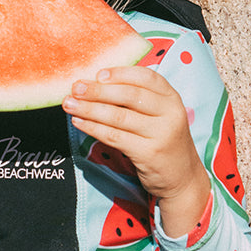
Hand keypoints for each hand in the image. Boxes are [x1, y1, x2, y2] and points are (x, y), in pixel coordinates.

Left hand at [63, 66, 211, 239]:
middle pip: (129, 96)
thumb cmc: (162, 140)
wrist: (182, 177)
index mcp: (172, 98)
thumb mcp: (160, 115)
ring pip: (118, 117)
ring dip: (90, 109)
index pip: (146, 78)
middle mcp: (170, 113)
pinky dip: (93, 128)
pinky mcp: (148, 153)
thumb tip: (96, 83)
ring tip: (69, 104)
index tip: (98, 73)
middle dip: (99, 91)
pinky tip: (79, 122)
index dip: (120, 73)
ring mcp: (161, 134)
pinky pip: (114, 137)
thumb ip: (138, 99)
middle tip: (75, 88)